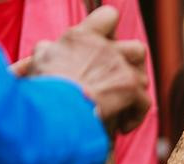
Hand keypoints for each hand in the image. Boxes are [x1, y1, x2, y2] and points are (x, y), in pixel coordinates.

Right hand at [16, 6, 150, 133]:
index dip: (113, 30)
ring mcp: (119, 66)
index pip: (108, 16)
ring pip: (143, 77)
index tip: (107, 44)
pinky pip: (144, 102)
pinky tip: (122, 126)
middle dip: (133, 67)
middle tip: (119, 82)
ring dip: (135, 94)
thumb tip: (46, 49)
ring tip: (121, 106)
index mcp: (81, 37)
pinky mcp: (129, 87)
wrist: (53, 107)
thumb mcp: (39, 62)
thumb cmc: (41, 87)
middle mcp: (104, 48)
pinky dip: (136, 116)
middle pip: (137, 48)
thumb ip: (47, 52)